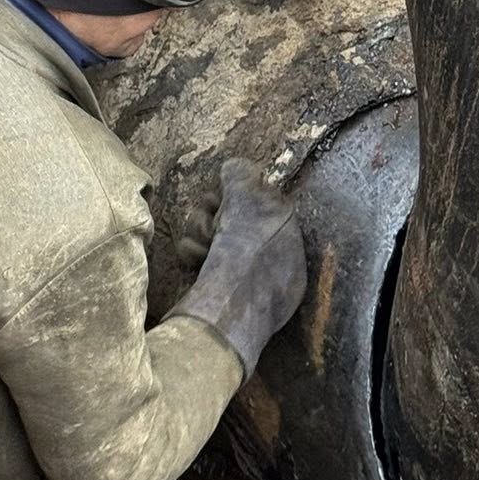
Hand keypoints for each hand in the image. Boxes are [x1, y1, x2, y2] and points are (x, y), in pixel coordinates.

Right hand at [174, 160, 306, 375]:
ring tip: (205, 251)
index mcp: (286, 234)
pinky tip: (195, 266)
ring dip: (199, 233)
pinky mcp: (215, 291)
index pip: (255, 196)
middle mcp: (268, 255)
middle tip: (216, 228)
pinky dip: (192, 255)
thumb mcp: (248, 197)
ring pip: (207, 231)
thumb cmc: (246, 252)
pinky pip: (197, 257)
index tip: (227, 200)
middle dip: (212, 214)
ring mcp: (241, 276)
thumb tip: (234, 168)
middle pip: (226, 211)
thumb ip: (241, 174)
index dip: (235, 194)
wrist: (226, 311)